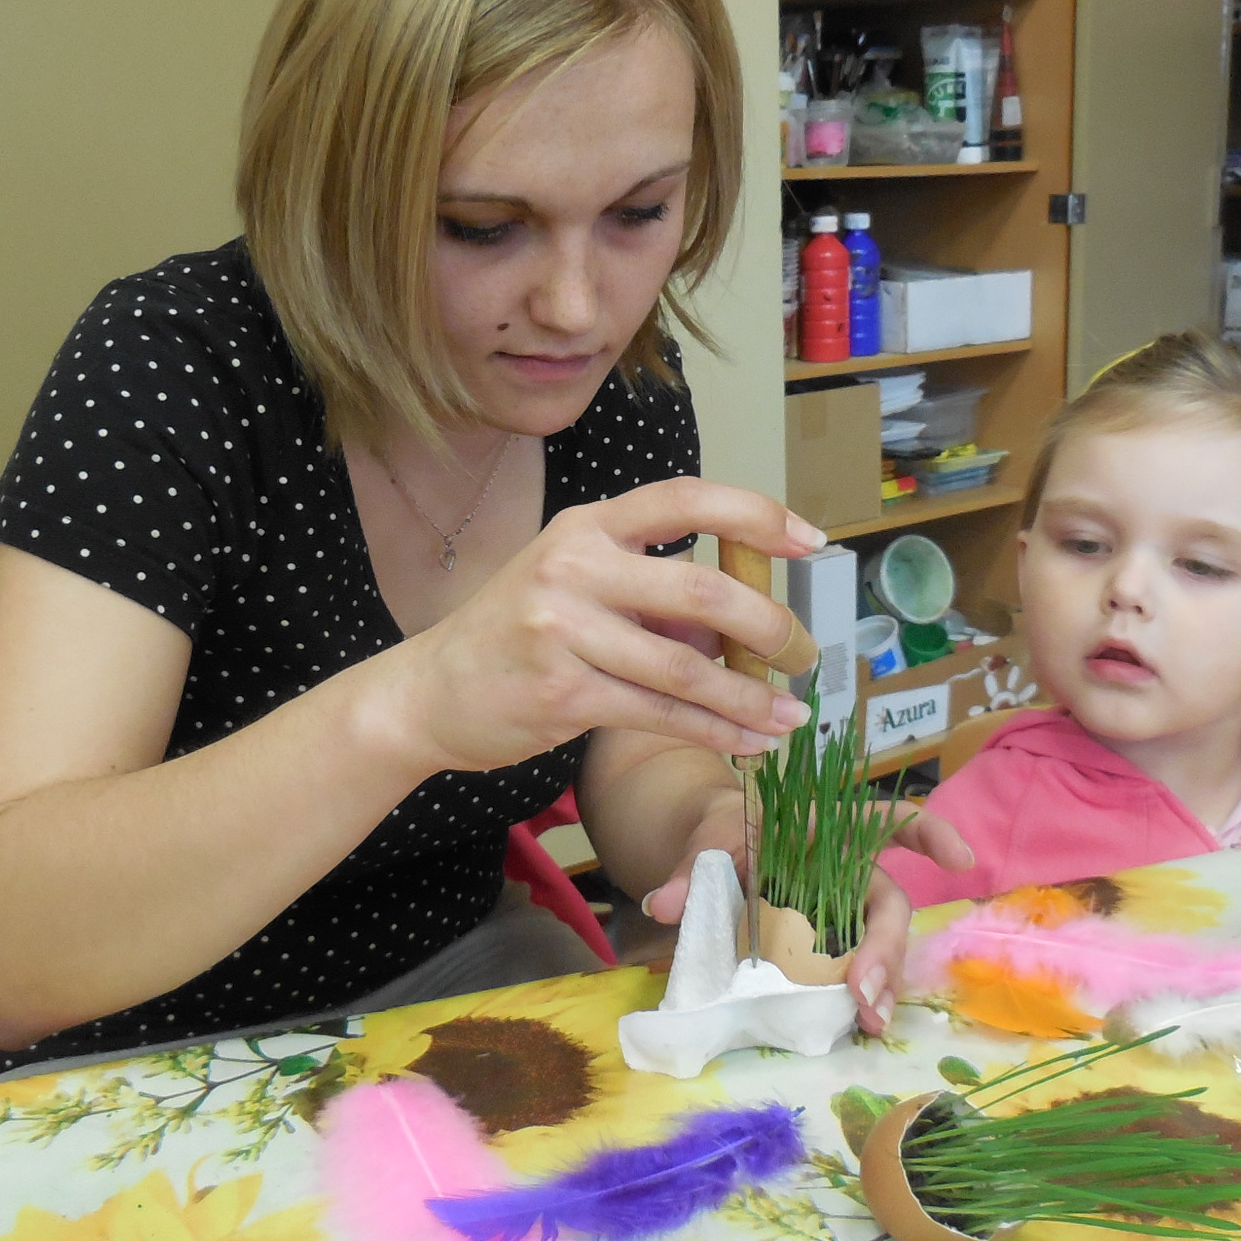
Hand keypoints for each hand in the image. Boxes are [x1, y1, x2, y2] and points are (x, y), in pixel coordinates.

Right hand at [391, 478, 826, 773]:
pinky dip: (717, 732)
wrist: (429, 692)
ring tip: (792, 714)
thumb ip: (652, 595)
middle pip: (703, 591)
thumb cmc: (516, 635)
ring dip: (752, 697)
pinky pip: (661, 714)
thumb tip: (742, 625)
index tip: (811, 539)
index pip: (685, 499)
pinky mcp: (563, 695)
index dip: (756, 515)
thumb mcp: (576, 587)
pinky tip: (751, 741)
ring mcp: (564, 631)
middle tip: (804, 654)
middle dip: (772, 627)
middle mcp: (574, 567)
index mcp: (586, 526)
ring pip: (688, 668)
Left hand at [642, 794, 975, 1035]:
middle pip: (888, 905)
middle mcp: (851, 871)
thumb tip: (662, 904)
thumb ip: (690, 869)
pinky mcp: (833, 946)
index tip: (961, 860)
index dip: (929, 834)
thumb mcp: (708, 841)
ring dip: (884, 984)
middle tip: (867, 990)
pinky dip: (863, 997)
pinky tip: (859, 1025)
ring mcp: (846, 912)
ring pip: (881, 947)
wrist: (713, 853)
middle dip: (886, 948)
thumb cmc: (726, 833)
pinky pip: (858, 971)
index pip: (888, 820)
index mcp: (828, 829)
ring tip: (870, 1021)